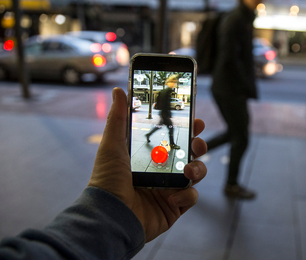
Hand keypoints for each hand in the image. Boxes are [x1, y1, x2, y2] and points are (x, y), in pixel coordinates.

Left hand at [88, 87, 206, 242]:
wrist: (109, 216)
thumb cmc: (107, 180)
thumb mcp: (112, 145)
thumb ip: (118, 118)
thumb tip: (118, 90)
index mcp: (149, 157)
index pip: (173, 139)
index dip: (187, 130)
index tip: (196, 120)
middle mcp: (162, 172)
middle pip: (190, 155)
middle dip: (198, 147)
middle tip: (197, 144)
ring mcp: (169, 190)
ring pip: (196, 175)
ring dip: (197, 169)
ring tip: (188, 171)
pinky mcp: (174, 208)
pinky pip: (191, 198)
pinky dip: (186, 195)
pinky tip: (172, 196)